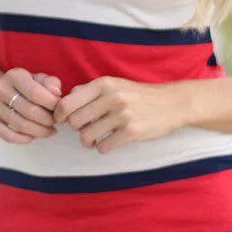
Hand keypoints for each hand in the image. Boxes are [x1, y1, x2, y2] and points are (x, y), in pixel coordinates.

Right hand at [0, 68, 61, 143]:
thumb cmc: (21, 86)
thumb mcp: (37, 78)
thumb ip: (50, 83)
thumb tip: (57, 94)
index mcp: (14, 75)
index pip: (36, 93)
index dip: (52, 105)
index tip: (60, 110)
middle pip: (30, 111)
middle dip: (47, 120)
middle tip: (55, 123)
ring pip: (20, 125)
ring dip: (39, 131)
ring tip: (48, 131)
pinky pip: (8, 136)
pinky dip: (24, 139)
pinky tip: (33, 136)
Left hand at [53, 77, 181, 153]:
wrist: (172, 103)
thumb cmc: (139, 95)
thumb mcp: (115, 84)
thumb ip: (90, 90)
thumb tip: (67, 97)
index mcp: (104, 84)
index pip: (67, 102)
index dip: (59, 114)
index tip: (61, 121)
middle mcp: (111, 97)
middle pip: (74, 121)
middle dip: (77, 129)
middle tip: (85, 129)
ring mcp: (122, 115)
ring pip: (87, 136)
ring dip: (88, 142)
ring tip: (95, 139)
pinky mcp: (132, 132)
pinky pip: (104, 147)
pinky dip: (103, 148)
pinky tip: (109, 142)